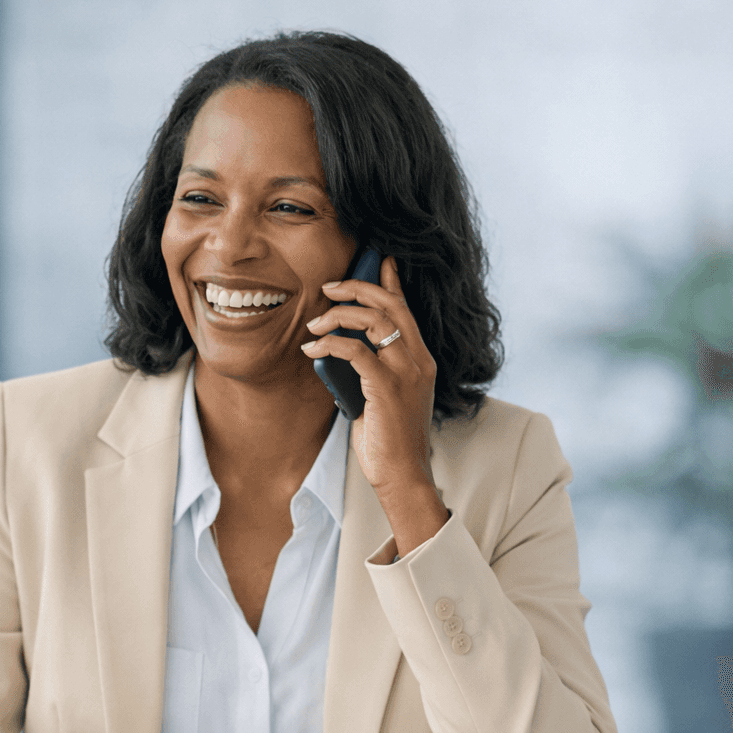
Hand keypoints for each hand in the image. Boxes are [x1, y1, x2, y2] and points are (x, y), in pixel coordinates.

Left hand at [301, 255, 449, 552]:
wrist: (401, 473)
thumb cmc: (388, 437)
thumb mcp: (382, 394)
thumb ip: (372, 368)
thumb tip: (342, 349)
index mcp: (420, 359)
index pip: (406, 309)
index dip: (391, 281)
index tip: (380, 259)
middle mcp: (418, 360)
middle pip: (390, 305)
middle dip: (357, 288)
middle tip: (328, 288)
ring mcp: (406, 372)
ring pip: (374, 321)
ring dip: (338, 315)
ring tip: (314, 323)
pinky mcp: (387, 388)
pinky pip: (356, 351)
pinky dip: (331, 343)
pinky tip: (312, 347)